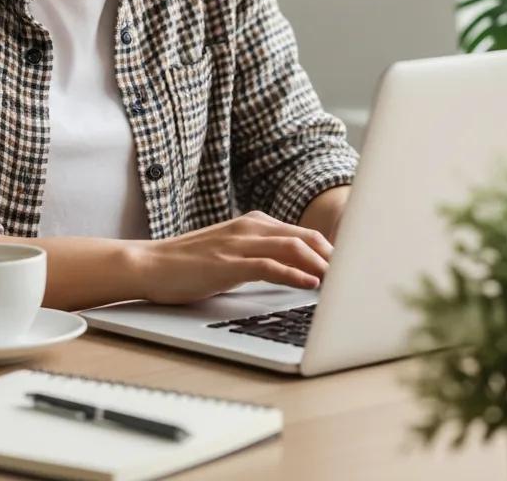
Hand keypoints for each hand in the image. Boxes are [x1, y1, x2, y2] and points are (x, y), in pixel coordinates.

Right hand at [133, 210, 333, 304]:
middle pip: (305, 236)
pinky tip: (310, 284)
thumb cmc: (189, 263)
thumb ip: (260, 254)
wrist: (151, 264)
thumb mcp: (231, 253)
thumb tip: (293, 269)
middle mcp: (250, 227)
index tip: (350, 265)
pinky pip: (270, 265)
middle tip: (355, 274)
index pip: (302, 232)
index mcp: (253, 223)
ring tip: (341, 280)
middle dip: (333, 255)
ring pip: (292, 247)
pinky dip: (294, 273)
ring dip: (321, 264)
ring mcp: (239, 243)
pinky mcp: (229, 263)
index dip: (329, 248)